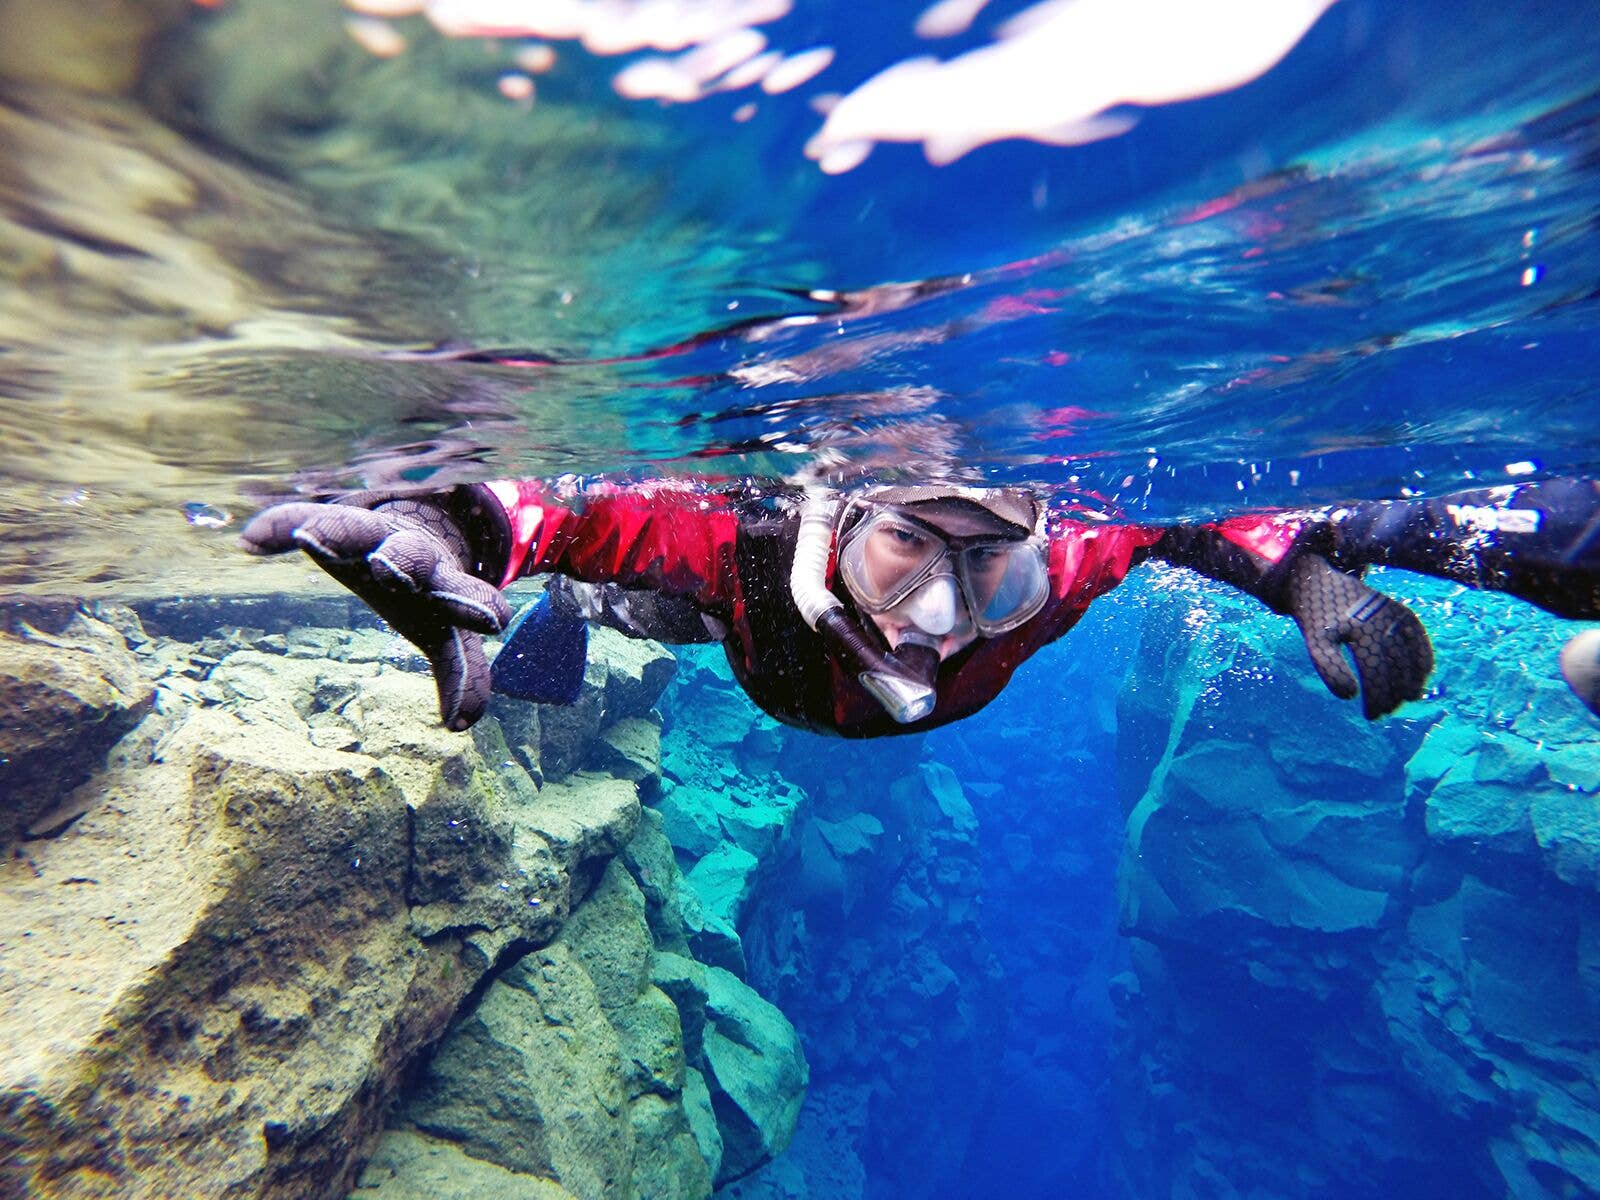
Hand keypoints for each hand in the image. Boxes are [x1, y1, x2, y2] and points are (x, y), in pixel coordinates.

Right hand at [240, 498, 510, 729]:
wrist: (417, 526)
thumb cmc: (428, 595)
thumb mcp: (444, 633)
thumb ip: (461, 675)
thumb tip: (459, 726)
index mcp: (443, 586)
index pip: (466, 597)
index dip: (478, 606)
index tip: (494, 619)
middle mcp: (410, 557)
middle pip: (410, 556)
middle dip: (403, 561)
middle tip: (391, 570)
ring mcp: (372, 536)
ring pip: (357, 528)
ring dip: (337, 532)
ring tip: (308, 537)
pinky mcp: (337, 521)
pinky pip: (304, 517)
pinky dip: (280, 526)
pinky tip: (251, 540)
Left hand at [1284, 553, 1432, 718]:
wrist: (1321, 585)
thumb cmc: (1319, 622)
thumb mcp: (1317, 644)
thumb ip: (1330, 668)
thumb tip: (1350, 695)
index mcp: (1359, 627)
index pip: (1375, 673)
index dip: (1375, 698)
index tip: (1370, 716)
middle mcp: (1382, 619)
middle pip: (1396, 668)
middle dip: (1392, 695)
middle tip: (1384, 712)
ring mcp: (1395, 615)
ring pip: (1412, 657)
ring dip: (1411, 683)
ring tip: (1402, 701)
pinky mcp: (1403, 612)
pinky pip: (1420, 642)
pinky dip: (1423, 663)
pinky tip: (1417, 683)